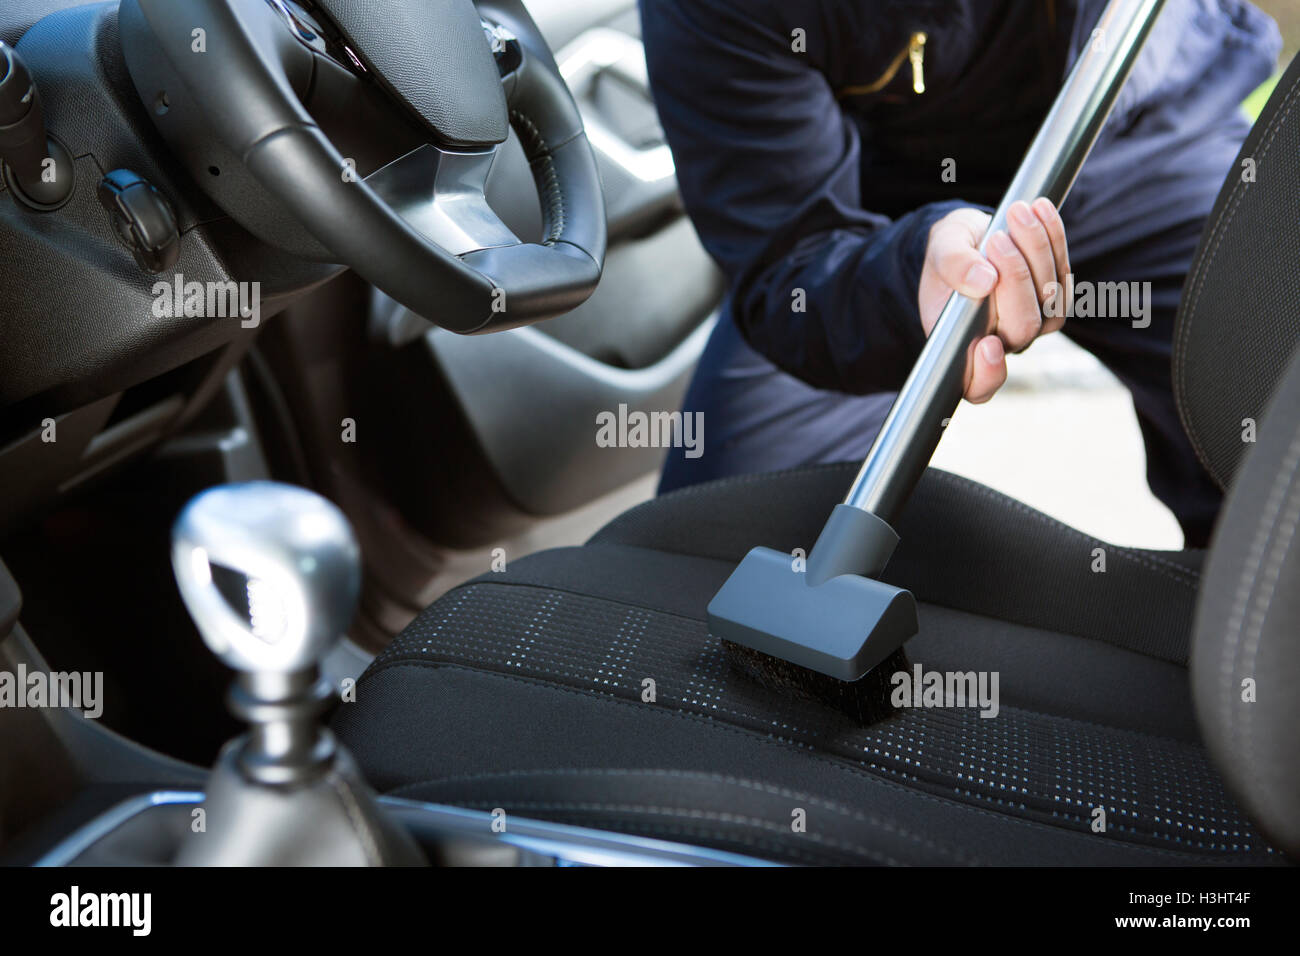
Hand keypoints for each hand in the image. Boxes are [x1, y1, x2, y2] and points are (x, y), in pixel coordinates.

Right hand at [917, 199, 1069, 402]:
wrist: (968, 238)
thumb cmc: (947, 252)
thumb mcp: (939, 252)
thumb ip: (953, 266)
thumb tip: (983, 280)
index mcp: (961, 347)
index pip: (978, 384)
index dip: (987, 373)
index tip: (988, 344)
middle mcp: (999, 342)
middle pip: (1022, 327)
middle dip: (1014, 279)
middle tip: (996, 238)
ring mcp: (1031, 323)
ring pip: (1048, 300)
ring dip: (1037, 251)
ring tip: (1018, 212)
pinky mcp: (1053, 298)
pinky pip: (1064, 276)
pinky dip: (1054, 240)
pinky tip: (1042, 211)